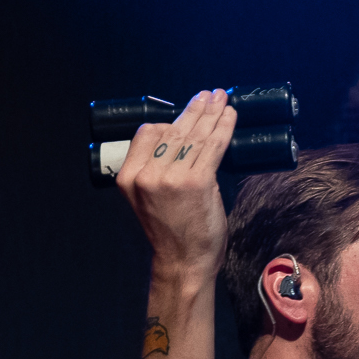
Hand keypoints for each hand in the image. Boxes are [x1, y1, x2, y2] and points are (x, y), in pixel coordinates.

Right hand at [117, 87, 237, 283]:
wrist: (183, 264)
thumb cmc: (172, 233)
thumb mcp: (150, 199)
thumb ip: (160, 170)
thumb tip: (188, 142)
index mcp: (128, 177)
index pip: (147, 134)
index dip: (169, 120)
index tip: (187, 110)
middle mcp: (147, 175)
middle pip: (173, 131)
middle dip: (195, 109)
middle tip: (210, 95)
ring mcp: (172, 178)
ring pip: (195, 136)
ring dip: (212, 113)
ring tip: (222, 98)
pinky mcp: (197, 182)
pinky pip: (213, 147)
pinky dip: (224, 128)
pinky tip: (230, 115)